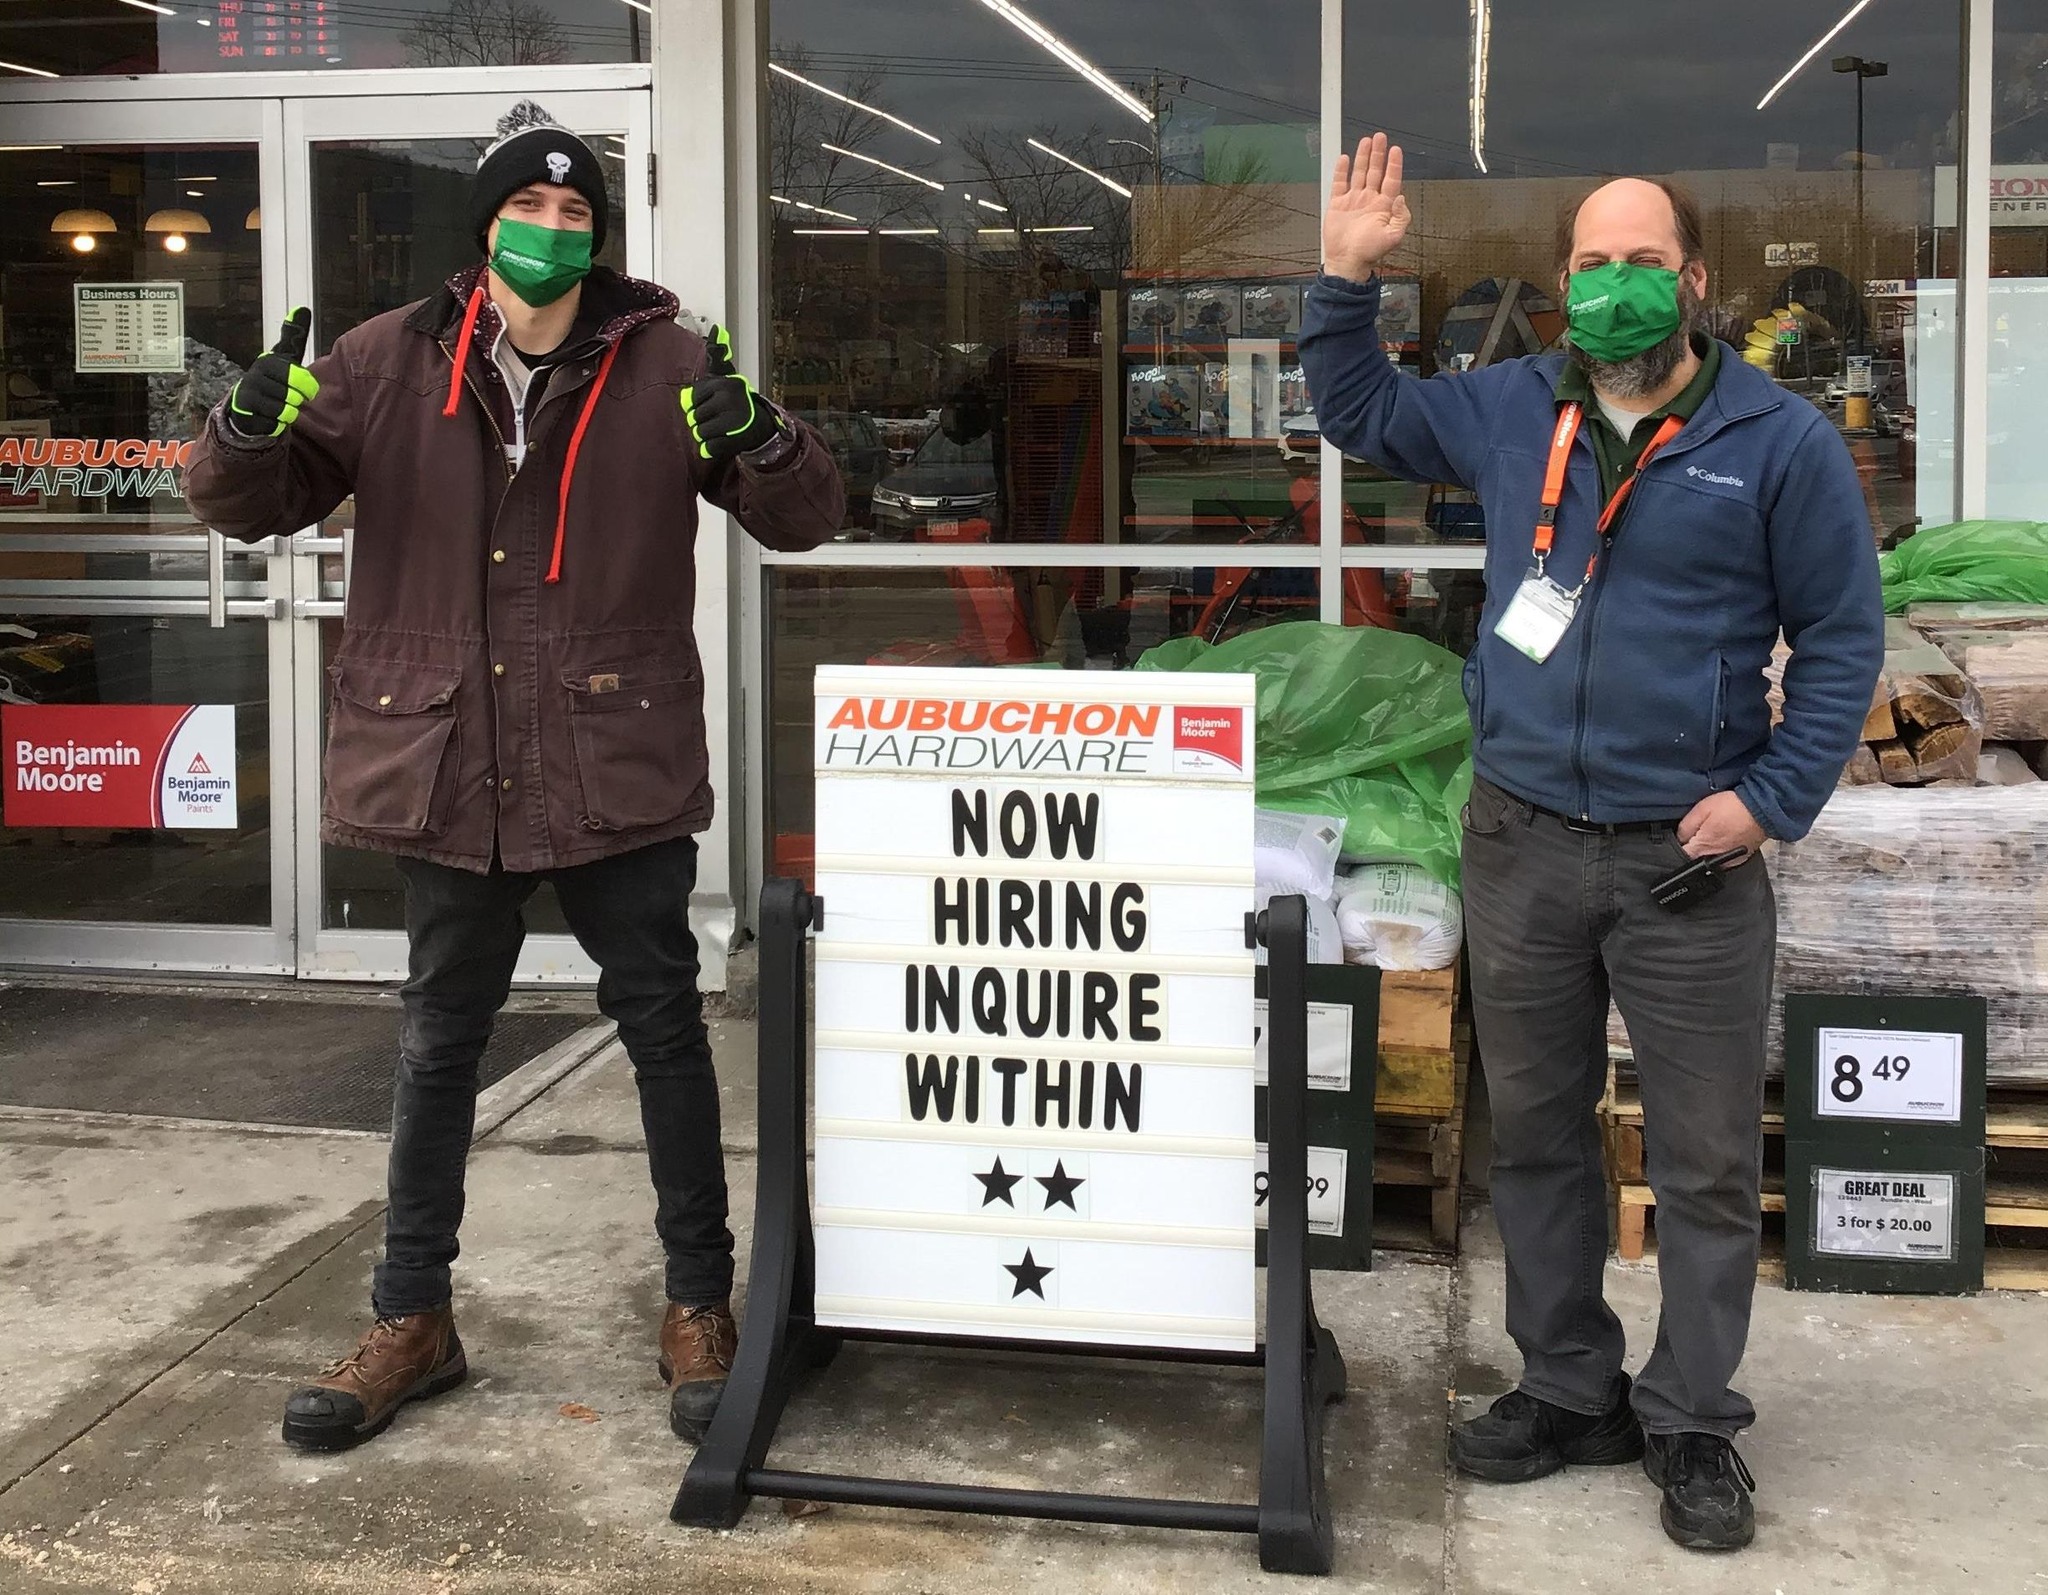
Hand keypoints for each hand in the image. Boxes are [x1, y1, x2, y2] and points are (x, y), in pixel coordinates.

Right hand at [226, 308, 317, 437]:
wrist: (247, 405)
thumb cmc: (273, 379)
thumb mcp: (284, 357)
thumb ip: (294, 336)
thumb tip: (302, 308)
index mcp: (267, 361)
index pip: (298, 376)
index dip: (306, 385)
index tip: (306, 388)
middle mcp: (253, 377)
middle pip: (294, 397)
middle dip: (297, 400)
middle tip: (291, 397)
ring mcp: (247, 398)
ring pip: (286, 412)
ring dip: (288, 413)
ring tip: (278, 405)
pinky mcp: (246, 418)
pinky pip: (276, 426)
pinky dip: (278, 425)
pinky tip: (269, 417)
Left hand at [681, 322, 783, 461]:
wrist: (763, 426)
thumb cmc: (738, 400)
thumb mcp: (727, 376)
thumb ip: (717, 356)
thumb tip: (717, 329)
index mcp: (724, 384)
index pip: (691, 398)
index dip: (699, 403)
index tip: (713, 403)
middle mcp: (728, 400)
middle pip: (694, 416)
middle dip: (703, 420)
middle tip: (719, 417)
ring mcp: (732, 421)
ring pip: (700, 433)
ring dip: (708, 434)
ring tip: (722, 428)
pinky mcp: (734, 441)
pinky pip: (709, 448)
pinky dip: (712, 448)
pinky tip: (723, 440)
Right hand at [1323, 132, 1411, 284]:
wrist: (1346, 261)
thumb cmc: (1369, 252)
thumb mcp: (1394, 237)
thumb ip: (1402, 216)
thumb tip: (1401, 198)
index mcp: (1383, 207)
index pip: (1391, 179)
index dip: (1394, 164)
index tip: (1396, 150)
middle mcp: (1369, 200)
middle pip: (1376, 171)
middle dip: (1378, 154)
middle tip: (1380, 137)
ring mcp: (1353, 201)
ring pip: (1359, 173)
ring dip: (1363, 157)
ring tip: (1366, 142)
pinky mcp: (1337, 204)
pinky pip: (1340, 183)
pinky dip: (1341, 171)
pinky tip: (1344, 159)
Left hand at [1677, 792, 1765, 860]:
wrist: (1762, 809)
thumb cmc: (1733, 807)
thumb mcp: (1701, 809)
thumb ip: (1685, 827)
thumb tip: (1678, 838)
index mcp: (1702, 848)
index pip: (1680, 855)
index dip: (1678, 845)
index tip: (1683, 836)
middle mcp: (1714, 859)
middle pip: (1694, 859)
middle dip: (1693, 846)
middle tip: (1701, 830)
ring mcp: (1728, 862)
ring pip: (1709, 859)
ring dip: (1708, 849)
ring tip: (1715, 832)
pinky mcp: (1739, 860)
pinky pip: (1723, 859)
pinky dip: (1721, 850)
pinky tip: (1725, 837)